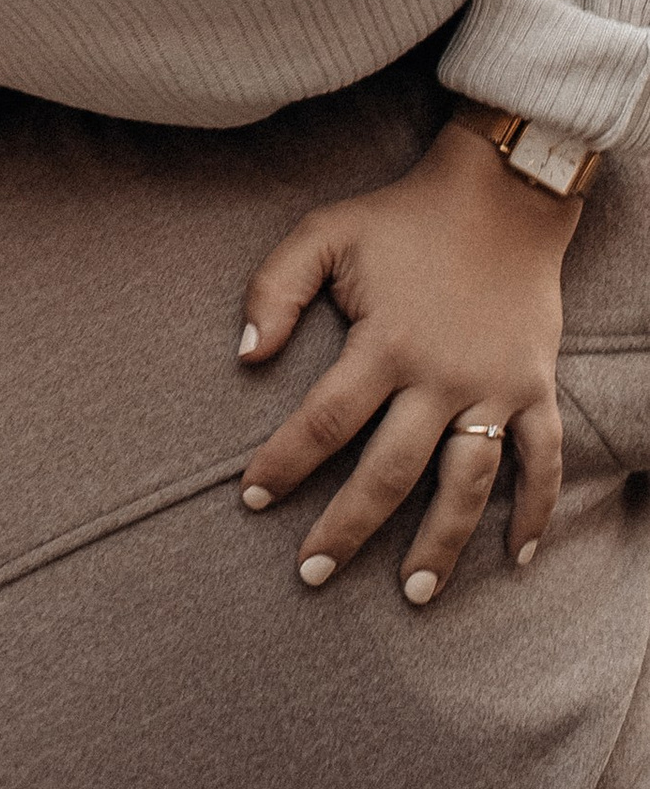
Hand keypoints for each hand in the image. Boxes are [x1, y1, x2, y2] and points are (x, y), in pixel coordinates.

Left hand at [238, 114, 577, 602]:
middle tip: (312, 575)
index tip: (251, 499)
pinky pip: (544, 461)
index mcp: (385, 342)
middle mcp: (441, 376)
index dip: (284, 463)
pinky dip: (536, 510)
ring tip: (413, 593)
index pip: (325, 421)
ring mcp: (494, 387)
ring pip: (467, 484)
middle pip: (390, 471)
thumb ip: (274, 287)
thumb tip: (244, 356)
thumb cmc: (401, 217)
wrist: (501, 194)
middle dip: (348, 527)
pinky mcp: (535, 387)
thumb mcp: (324, 232)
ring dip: (441, 544)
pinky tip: (517, 556)